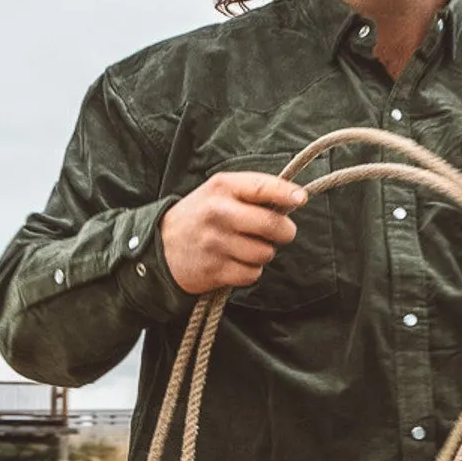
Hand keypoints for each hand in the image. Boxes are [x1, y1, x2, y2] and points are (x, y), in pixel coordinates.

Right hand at [161, 172, 307, 294]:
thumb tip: (295, 198)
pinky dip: (251, 271)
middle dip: (285, 231)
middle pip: (271, 225)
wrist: (160, 246)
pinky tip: (236, 262)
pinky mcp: (214, 270)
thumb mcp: (219, 191)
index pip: (262, 187)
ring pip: (265, 253)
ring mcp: (215, 243)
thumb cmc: (200, 215)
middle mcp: (218, 213)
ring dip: (264, 253)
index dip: (286, 193)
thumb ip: (253, 192)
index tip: (301, 199)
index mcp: (222, 187)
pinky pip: (252, 274)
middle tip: (281, 232)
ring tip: (247, 247)